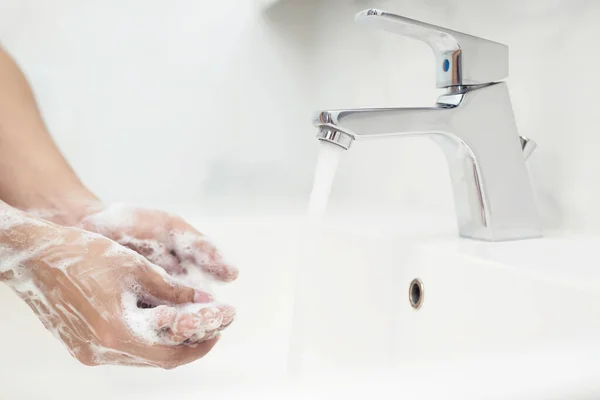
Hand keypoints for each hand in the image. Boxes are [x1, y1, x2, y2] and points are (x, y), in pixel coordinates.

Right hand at [0, 207, 232, 367]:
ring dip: (166, 343)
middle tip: (208, 329)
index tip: (218, 332)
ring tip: (188, 324)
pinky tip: (157, 322)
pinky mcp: (81, 346)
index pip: (170, 354)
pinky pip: (122, 351)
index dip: (198, 346)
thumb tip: (205, 303)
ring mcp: (88, 352)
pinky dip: (145, 340)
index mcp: (116, 332)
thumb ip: (173, 290)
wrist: (35, 256)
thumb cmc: (83, 255)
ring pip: (139, 357)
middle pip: (156, 360)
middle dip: (186, 345)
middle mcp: (101, 351)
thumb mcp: (135, 268)